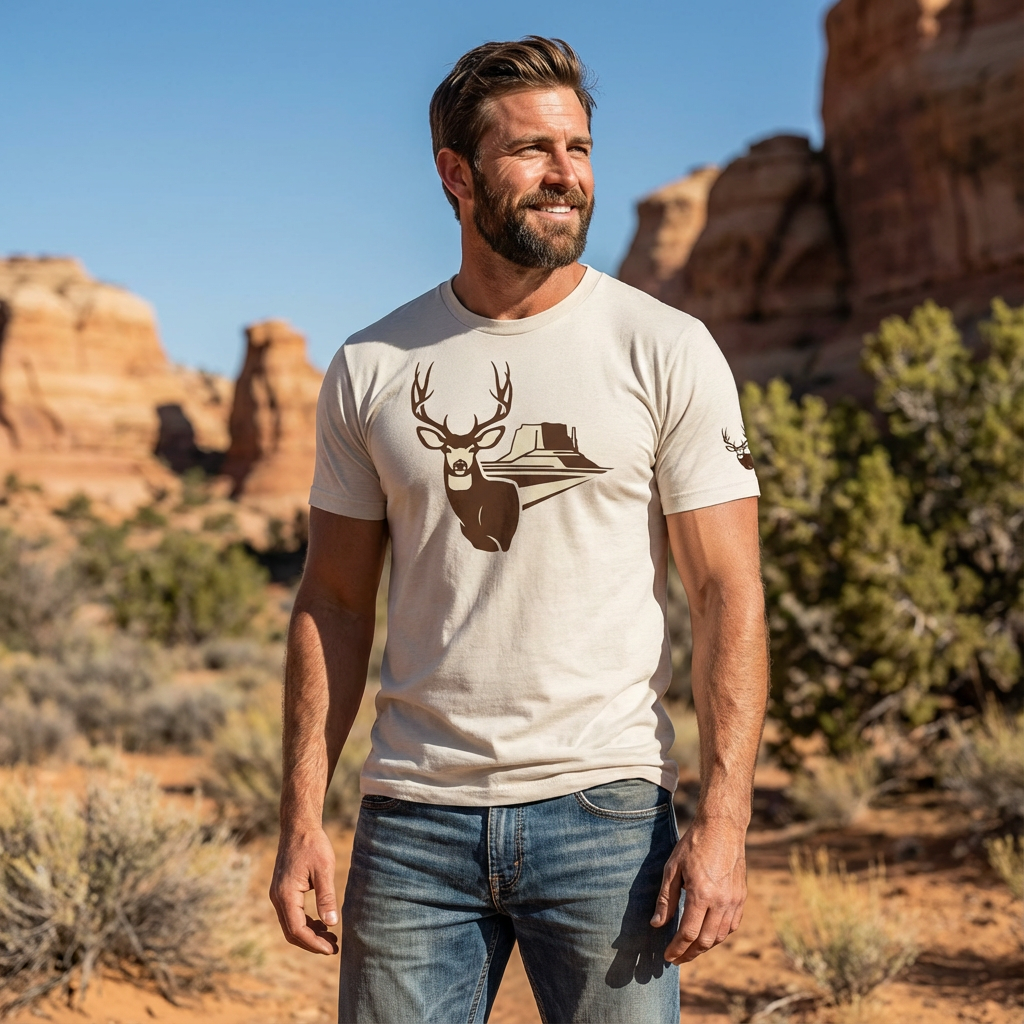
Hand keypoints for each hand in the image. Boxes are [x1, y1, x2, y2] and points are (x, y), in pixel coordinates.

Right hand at [269, 826, 339, 954]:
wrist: (298, 827)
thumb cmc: (313, 845)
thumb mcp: (324, 869)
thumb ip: (326, 897)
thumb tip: (332, 924)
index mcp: (286, 894)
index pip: (297, 929)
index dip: (314, 943)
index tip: (331, 949)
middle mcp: (278, 898)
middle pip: (292, 932)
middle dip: (312, 943)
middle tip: (334, 948)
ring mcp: (278, 895)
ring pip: (291, 925)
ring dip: (309, 934)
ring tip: (331, 938)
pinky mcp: (282, 891)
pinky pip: (291, 914)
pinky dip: (306, 923)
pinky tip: (322, 923)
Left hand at [650, 816, 746, 963]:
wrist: (722, 828)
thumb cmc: (693, 845)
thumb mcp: (672, 869)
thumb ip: (666, 899)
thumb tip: (657, 924)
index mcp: (701, 894)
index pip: (688, 933)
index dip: (677, 949)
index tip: (668, 957)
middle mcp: (721, 902)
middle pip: (705, 940)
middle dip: (690, 954)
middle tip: (677, 958)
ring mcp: (734, 900)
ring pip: (720, 936)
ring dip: (704, 947)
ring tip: (690, 949)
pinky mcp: (741, 897)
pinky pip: (732, 925)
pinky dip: (719, 935)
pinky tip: (708, 935)